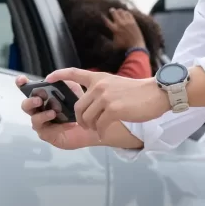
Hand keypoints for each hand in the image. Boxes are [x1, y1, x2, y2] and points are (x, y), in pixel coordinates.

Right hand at [16, 75, 99, 149]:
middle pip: (26, 106)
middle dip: (30, 102)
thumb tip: (52, 80)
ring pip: (34, 120)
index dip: (21, 84)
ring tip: (53, 113)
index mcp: (42, 97)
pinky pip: (49, 131)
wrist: (89, 126)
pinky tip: (70, 124)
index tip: (21, 80)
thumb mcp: (75, 91)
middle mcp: (39, 110)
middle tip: (39, 100)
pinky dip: (60, 126)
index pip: (28, 89)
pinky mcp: (48, 135)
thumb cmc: (78, 108)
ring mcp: (41, 124)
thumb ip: (66, 82)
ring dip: (43, 115)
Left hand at [45, 68, 169, 136]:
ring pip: (87, 118)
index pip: (74, 73)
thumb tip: (90, 104)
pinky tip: (104, 132)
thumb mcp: (116, 84)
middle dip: (80, 120)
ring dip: (91, 127)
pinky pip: (99, 125)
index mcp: (99, 78)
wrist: (157, 94)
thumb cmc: (138, 93)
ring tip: (97, 128)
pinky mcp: (113, 110)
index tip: (47, 78)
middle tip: (86, 125)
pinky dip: (100, 131)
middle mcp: (99, 86)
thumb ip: (102, 90)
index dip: (59, 75)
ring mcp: (106, 98)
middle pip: (78, 107)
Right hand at [105, 8, 145, 49]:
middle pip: (114, 13)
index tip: (102, 15)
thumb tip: (107, 36)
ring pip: (122, 12)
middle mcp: (120, 24)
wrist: (136, 45)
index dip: (104, 17)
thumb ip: (110, 38)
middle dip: (112, 10)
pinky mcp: (133, 22)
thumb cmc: (124, 46)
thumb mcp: (114, 43)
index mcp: (114, 29)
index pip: (107, 21)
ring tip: (118, 10)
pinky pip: (129, 14)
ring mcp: (127, 22)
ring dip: (119, 11)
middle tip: (111, 10)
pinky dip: (126, 12)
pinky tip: (126, 13)